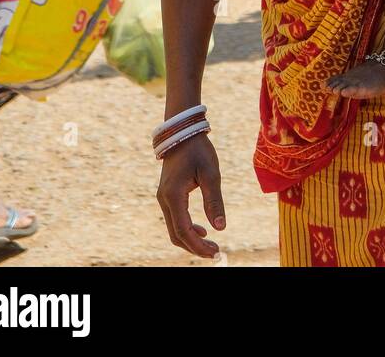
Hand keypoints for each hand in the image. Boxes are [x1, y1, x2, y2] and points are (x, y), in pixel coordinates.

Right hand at [156, 133, 225, 257]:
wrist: (183, 131)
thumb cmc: (199, 150)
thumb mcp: (211, 173)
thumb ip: (214, 201)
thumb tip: (220, 228)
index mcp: (173, 195)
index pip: (183, 230)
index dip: (198, 246)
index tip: (215, 252)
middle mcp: (164, 199)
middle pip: (176, 234)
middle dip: (195, 247)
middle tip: (216, 252)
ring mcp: (163, 198)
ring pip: (174, 229)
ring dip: (191, 240)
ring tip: (211, 244)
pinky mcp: (167, 195)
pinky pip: (174, 219)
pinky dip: (186, 229)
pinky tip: (202, 231)